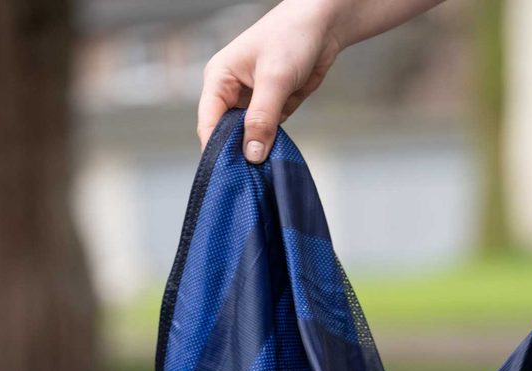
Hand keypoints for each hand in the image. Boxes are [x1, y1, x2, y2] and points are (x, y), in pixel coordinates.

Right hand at [198, 1, 341, 160]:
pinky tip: (276, 160)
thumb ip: (262, 118)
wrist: (322, 26)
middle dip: (238, 155)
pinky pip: (268, 134)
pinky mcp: (272, 109)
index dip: (216, 150)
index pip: (209, 123)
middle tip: (249, 182)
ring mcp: (252, 102)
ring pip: (248, 137)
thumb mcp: (275, 79)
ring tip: (263, 176)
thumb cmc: (291, 37)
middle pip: (226, 135)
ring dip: (257, 152)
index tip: (228, 175)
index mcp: (220, 79)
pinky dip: (273, 145)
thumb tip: (251, 154)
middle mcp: (231, 92)